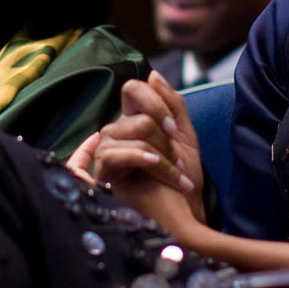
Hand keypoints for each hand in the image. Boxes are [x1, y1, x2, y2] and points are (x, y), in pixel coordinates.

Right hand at [89, 74, 205, 227]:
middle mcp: (116, 134)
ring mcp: (106, 154)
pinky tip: (155, 168)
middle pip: (135, 114)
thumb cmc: (184, 180)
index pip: (133, 89)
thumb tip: (152, 74)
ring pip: (127, 131)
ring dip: (158, 154)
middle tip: (174, 161)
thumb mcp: (184, 136)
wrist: (186, 213)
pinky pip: (111, 153)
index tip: (173, 129)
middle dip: (163, 139)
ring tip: (171, 174)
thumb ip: (172, 104)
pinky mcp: (102, 176)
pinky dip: (140, 158)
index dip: (155, 102)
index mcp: (134, 122)